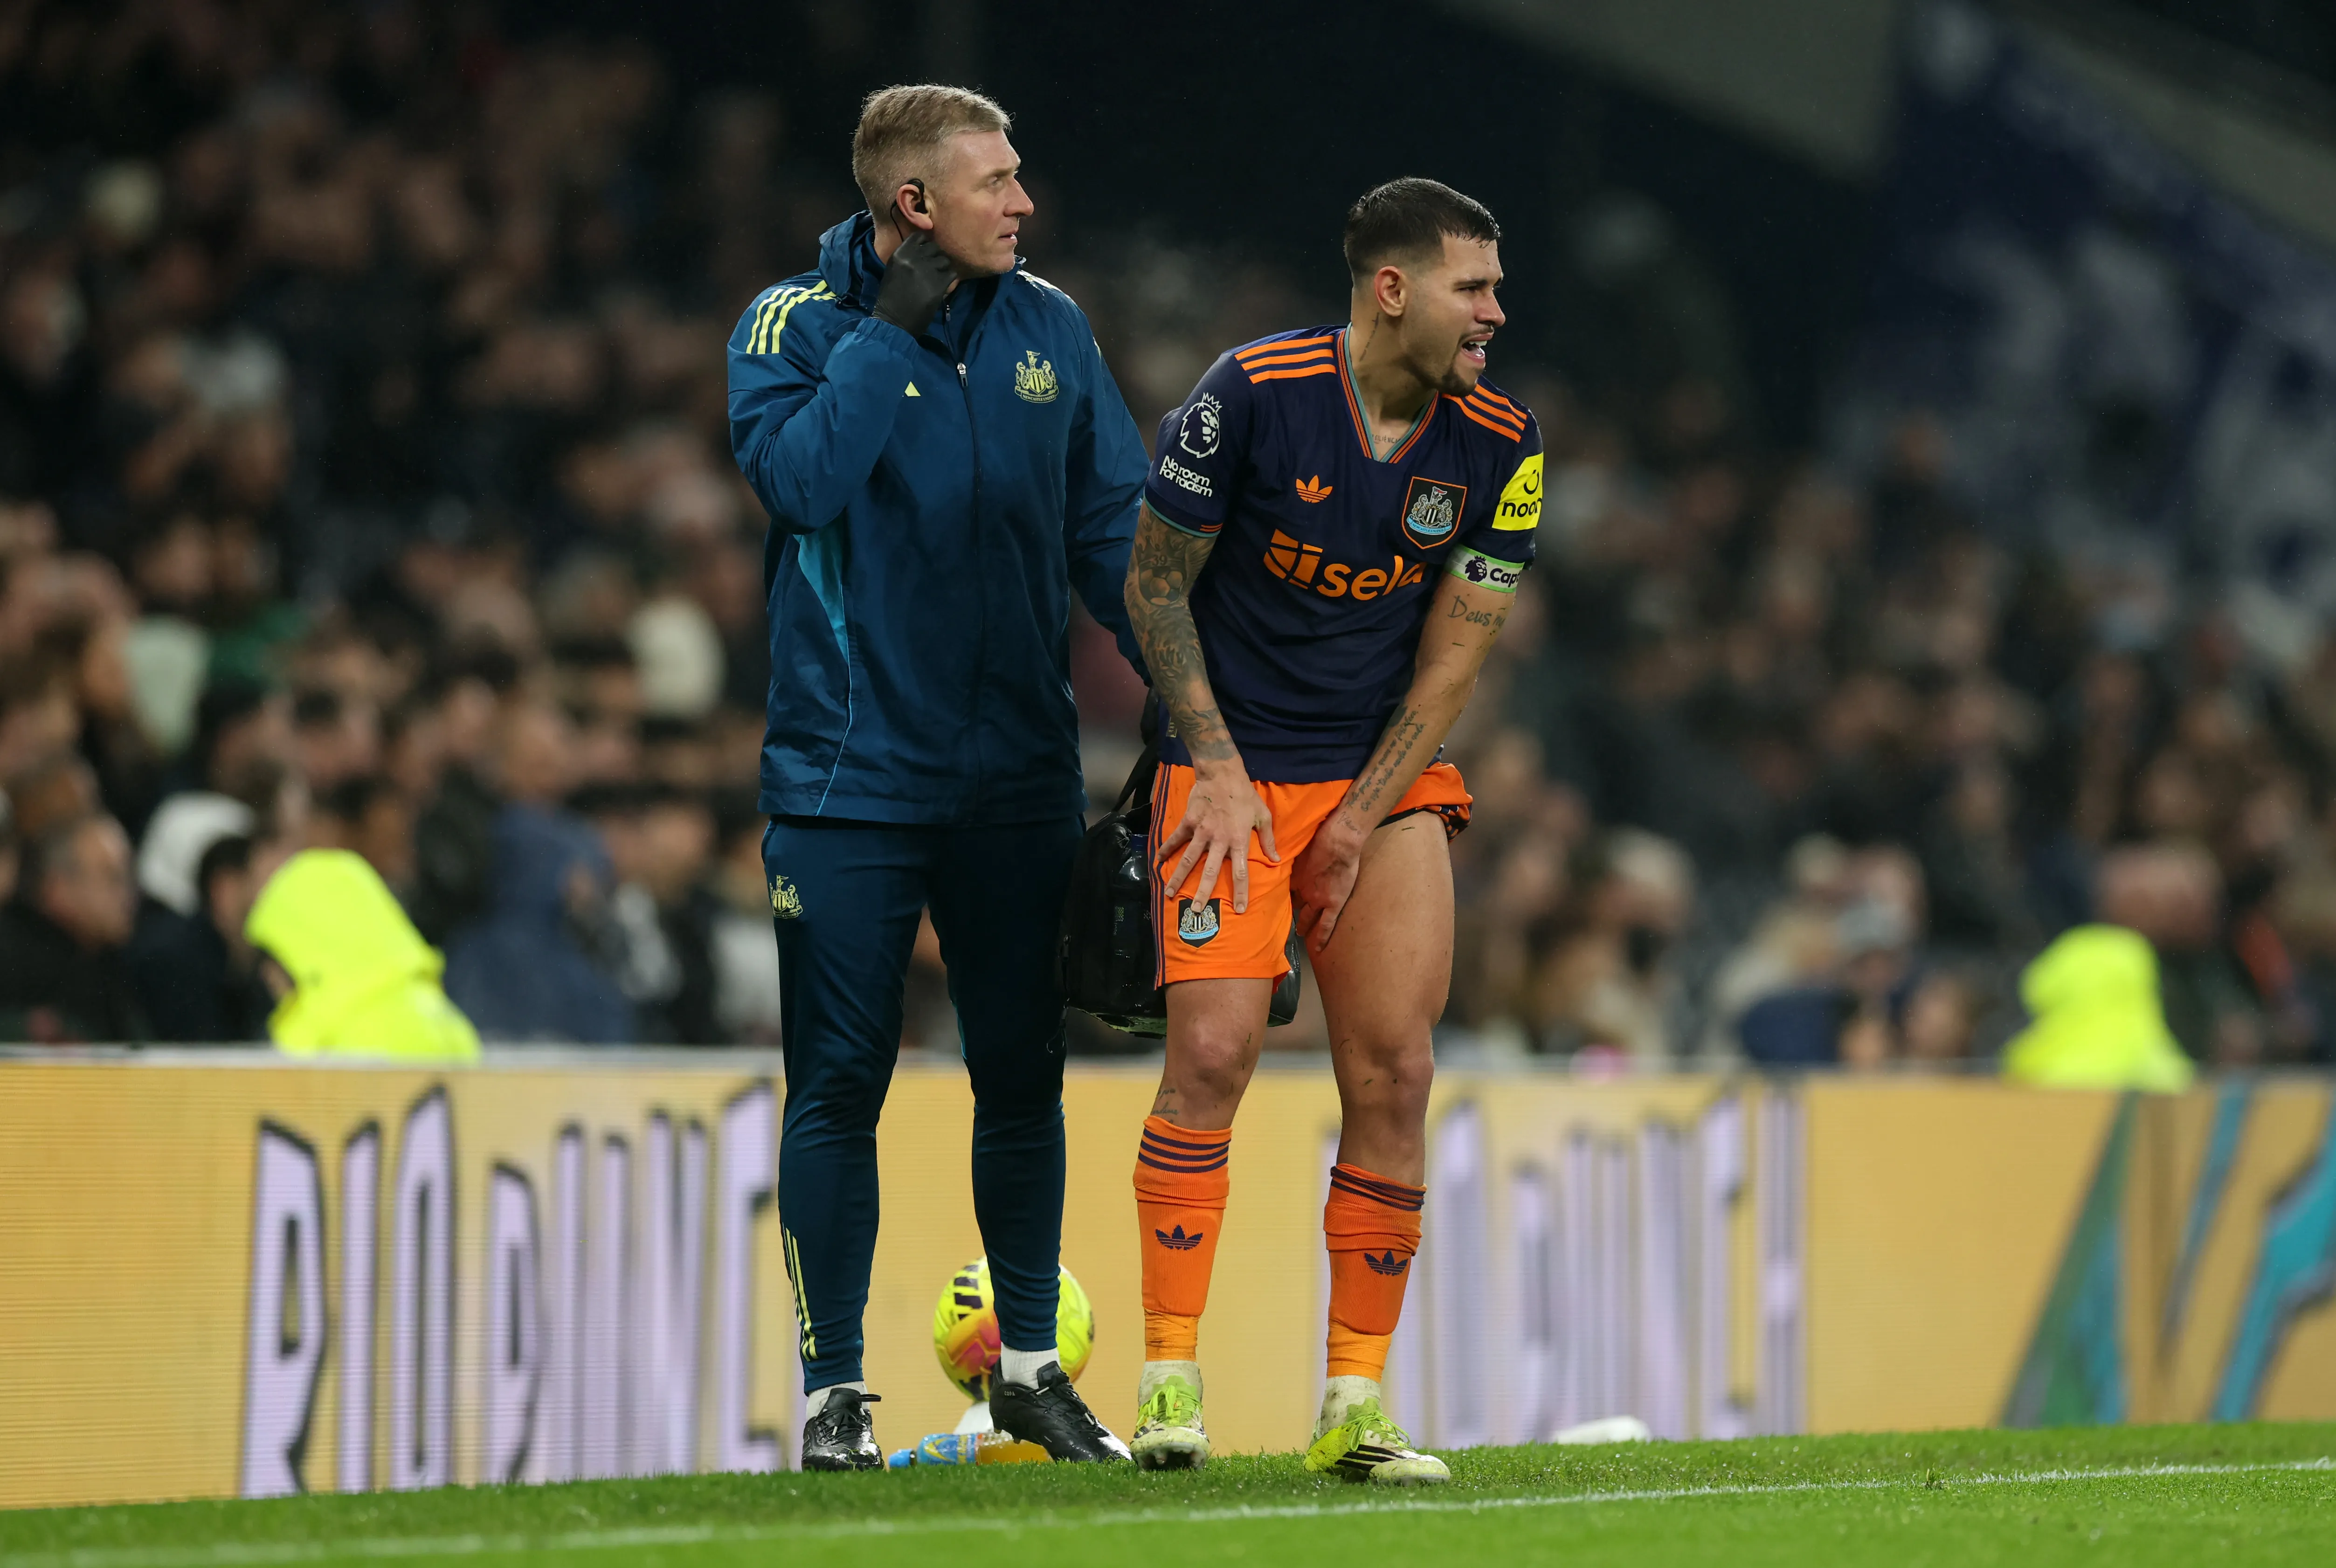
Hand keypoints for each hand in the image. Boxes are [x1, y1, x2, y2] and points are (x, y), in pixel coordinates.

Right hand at [871, 231, 953, 330]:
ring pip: (945, 260)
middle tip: (933, 270)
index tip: (925, 254)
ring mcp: (927, 269)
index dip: (925, 244)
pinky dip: (949, 281)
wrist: (893, 322)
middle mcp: (914, 258)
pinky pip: (952, 274)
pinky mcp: (939, 283)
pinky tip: (942, 288)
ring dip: (943, 269)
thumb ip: (907, 259)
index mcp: (900, 254)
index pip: (919, 236)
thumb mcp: (894, 272)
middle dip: (935, 257)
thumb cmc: (890, 300)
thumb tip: (923, 252)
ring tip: (937, 280)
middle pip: (934, 247)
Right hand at [1160, 762, 1277, 913]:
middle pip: (1210, 872)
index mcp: (1239, 841)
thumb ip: (1268, 840)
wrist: (1222, 772)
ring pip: (1188, 860)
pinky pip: (1176, 839)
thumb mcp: (1263, 816)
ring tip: (1169, 894)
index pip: (1241, 872)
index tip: (1238, 909)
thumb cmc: (1245, 795)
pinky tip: (1158, 861)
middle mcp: (1219, 840)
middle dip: (1203, 893)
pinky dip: (1166, 849)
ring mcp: (1201, 831)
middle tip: (1196, 910)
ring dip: (1178, 878)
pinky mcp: (1188, 822)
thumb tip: (1277, 860)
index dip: (1240, 892)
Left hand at [1291, 813, 1366, 953]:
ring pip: (1309, 916)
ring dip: (1304, 925)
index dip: (1282, 894)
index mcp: (1295, 877)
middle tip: (1283, 920)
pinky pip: (1327, 924)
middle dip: (1289, 911)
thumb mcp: (1299, 847)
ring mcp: (1318, 900)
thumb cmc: (1319, 837)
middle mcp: (1304, 890)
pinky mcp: (1333, 904)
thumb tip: (1282, 854)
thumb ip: (1293, 855)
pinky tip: (1318, 949)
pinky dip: (1323, 937)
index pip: (1286, 890)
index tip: (1275, 899)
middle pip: (1294, 904)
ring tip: (1300, 933)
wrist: (1338, 841)